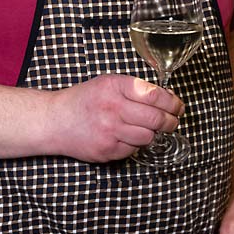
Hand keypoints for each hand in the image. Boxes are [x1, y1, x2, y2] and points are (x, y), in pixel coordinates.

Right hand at [48, 74, 180, 161]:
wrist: (56, 121)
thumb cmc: (84, 101)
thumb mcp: (108, 84)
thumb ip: (136, 89)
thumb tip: (168, 99)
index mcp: (115, 86)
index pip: (156, 96)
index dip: (173, 103)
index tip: (177, 106)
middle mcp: (113, 108)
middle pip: (157, 119)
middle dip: (170, 121)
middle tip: (172, 121)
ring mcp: (110, 130)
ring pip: (148, 136)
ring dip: (152, 133)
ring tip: (146, 128)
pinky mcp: (107, 149)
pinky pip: (134, 149)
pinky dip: (134, 143)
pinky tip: (125, 136)